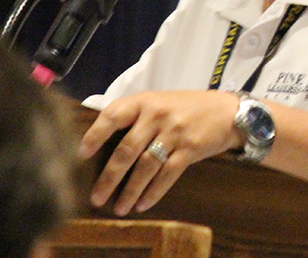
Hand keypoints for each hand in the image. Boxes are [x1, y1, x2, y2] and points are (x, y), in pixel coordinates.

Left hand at [79, 90, 241, 215]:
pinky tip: (143, 204)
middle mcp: (157, 114)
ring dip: (130, 191)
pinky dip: (153, 192)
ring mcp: (174, 132)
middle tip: (96, 197)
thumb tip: (103, 142)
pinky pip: (166, 175)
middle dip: (109, 176)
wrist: (226, 111)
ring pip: (145, 166)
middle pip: (127, 148)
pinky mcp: (189, 149)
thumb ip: (135, 116)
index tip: (81, 154)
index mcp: (144, 101)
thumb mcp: (158, 102)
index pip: (113, 114)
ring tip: (119, 208)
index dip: (95, 134)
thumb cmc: (186, 107)